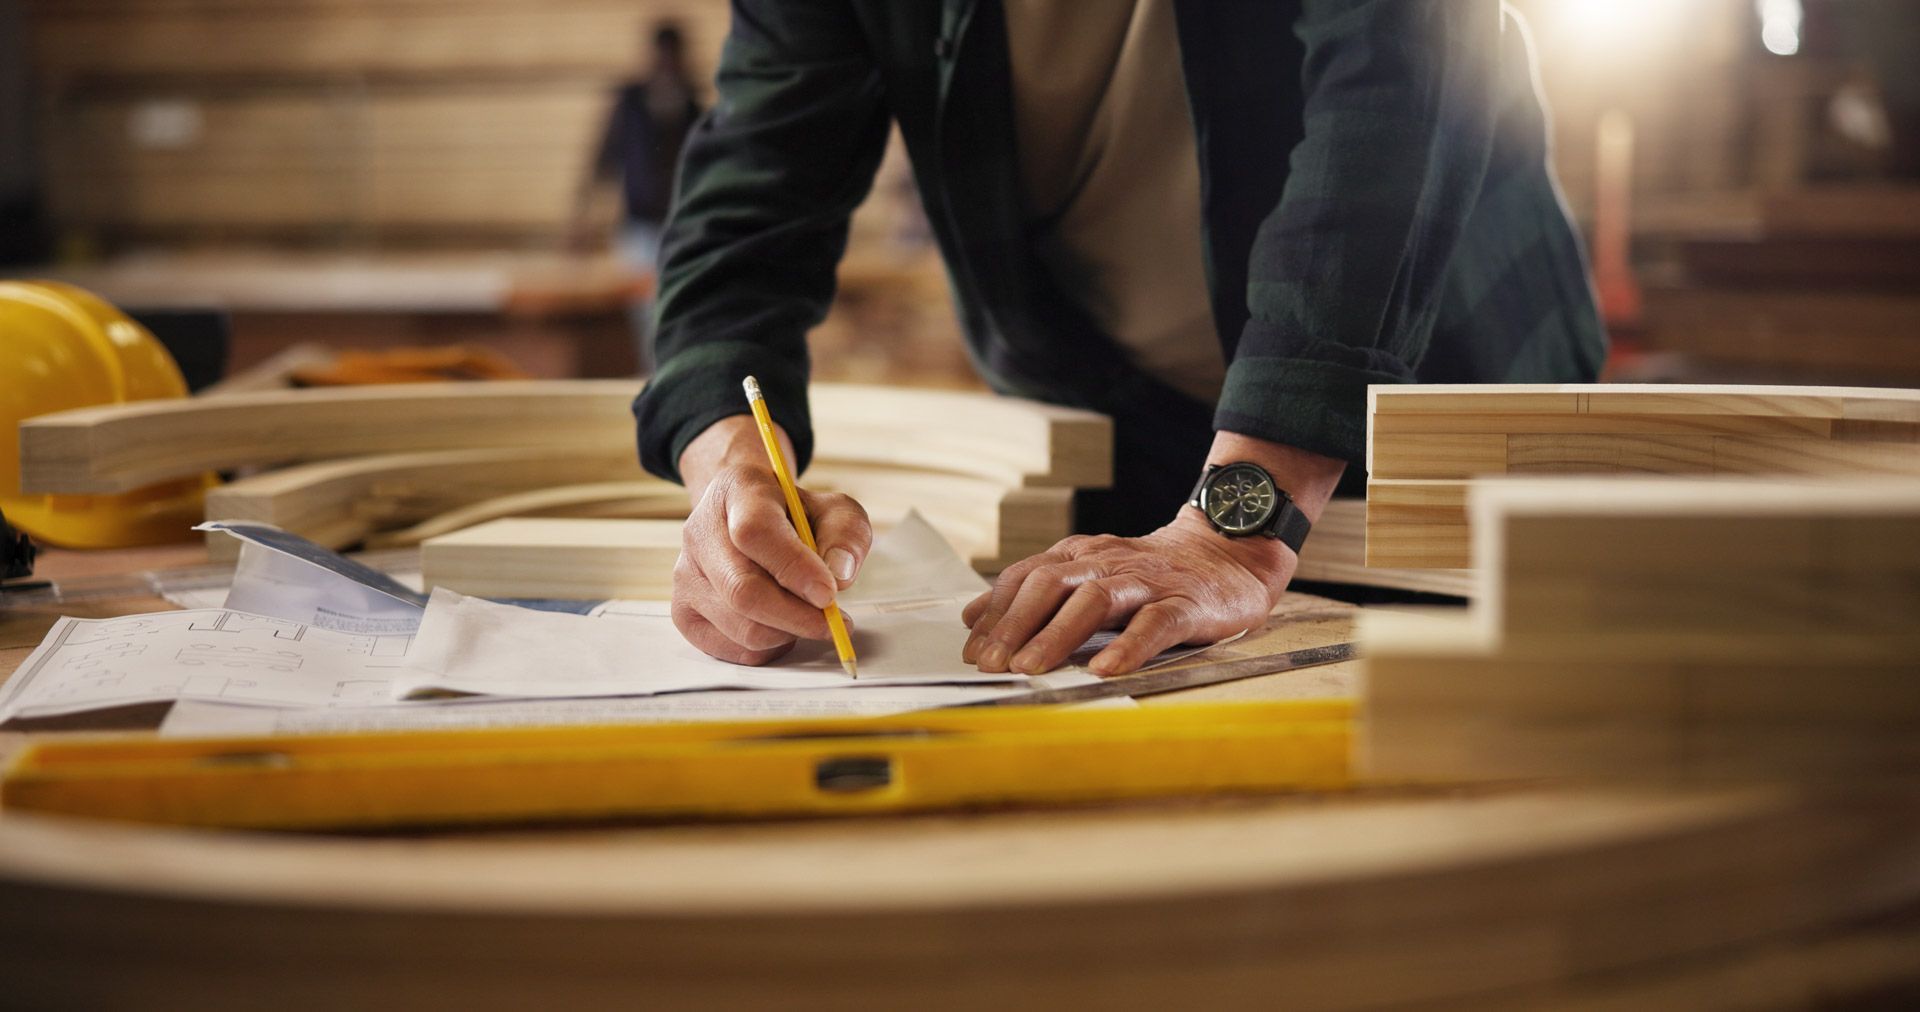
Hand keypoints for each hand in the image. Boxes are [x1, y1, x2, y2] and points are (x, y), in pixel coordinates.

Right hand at [673, 416, 871, 664]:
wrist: (745, 518)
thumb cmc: (794, 516)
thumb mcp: (833, 509)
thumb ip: (845, 534)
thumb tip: (839, 576)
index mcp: (738, 492)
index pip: (755, 532)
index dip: (794, 567)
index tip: (829, 594)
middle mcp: (700, 532)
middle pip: (742, 590)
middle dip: (797, 616)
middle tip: (835, 622)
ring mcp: (686, 575)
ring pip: (740, 627)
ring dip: (787, 632)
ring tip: (806, 616)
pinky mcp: (683, 611)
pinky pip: (731, 648)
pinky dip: (767, 648)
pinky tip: (781, 626)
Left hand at [962, 432, 1344, 675]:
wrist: (1226, 555)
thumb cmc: (1149, 576)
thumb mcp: (1087, 576)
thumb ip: (1034, 593)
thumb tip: (973, 617)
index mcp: (1079, 556)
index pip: (1026, 578)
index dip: (995, 613)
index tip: (971, 650)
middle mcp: (1107, 563)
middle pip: (1051, 585)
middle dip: (1015, 625)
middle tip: (991, 664)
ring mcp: (1147, 582)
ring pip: (1096, 601)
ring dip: (1058, 635)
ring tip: (1030, 668)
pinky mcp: (1186, 605)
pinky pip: (1156, 624)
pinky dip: (1129, 646)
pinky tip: (1106, 669)